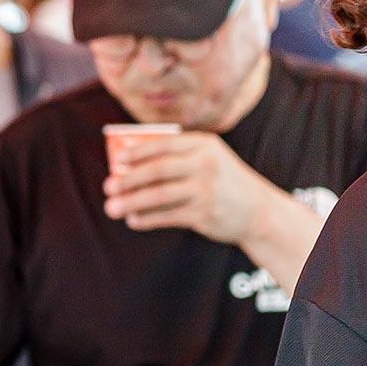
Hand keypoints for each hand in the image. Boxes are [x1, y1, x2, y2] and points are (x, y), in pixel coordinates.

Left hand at [102, 132, 287, 245]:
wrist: (259, 210)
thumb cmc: (223, 182)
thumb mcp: (208, 160)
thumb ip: (176, 158)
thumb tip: (129, 165)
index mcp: (204, 144)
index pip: (164, 145)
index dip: (138, 152)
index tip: (117, 160)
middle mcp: (206, 164)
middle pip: (158, 170)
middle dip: (129, 179)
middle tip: (107, 187)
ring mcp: (206, 189)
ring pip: (160, 195)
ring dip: (131, 202)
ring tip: (112, 208)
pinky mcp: (205, 213)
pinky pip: (168, 216)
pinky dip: (148, 219)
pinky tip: (133, 220)